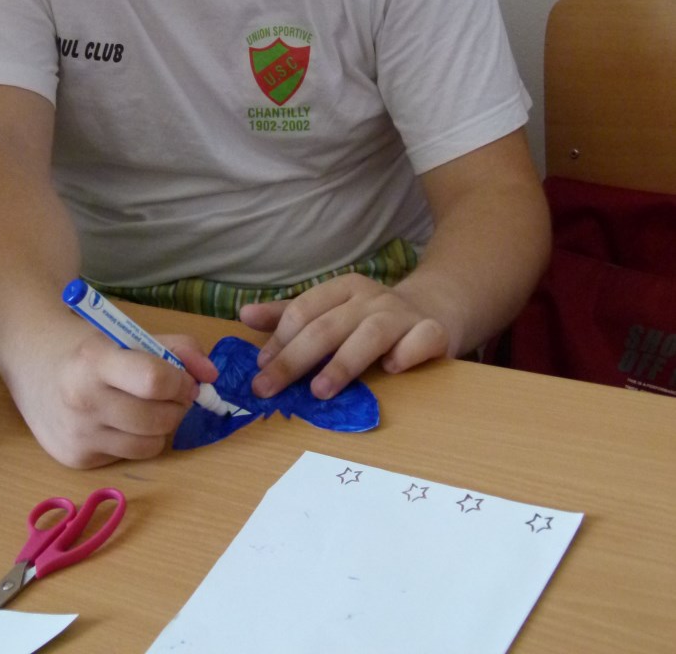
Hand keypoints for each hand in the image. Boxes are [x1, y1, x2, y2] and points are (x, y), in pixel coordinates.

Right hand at [3, 310, 219, 467]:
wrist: (31, 363)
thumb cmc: (86, 345)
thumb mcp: (127, 333)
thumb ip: (176, 348)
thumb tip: (211, 376)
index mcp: (94, 360)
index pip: (154, 381)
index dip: (180, 381)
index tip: (184, 378)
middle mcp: (82, 401)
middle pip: (158, 419)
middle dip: (177, 407)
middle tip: (172, 395)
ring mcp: (77, 435)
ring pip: (150, 445)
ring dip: (162, 427)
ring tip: (149, 408)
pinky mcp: (76, 459)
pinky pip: (129, 456)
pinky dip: (137, 440)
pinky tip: (121, 421)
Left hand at [239, 274, 449, 399]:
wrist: (435, 308)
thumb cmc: (370, 317)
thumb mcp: (330, 311)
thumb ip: (288, 316)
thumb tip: (244, 316)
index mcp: (344, 289)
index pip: (304, 311)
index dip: (280, 341)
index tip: (259, 369)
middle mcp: (372, 298)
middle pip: (328, 327)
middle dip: (294, 359)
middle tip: (268, 388)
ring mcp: (404, 315)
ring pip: (371, 334)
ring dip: (344, 362)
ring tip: (320, 390)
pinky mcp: (434, 331)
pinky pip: (423, 339)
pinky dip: (408, 352)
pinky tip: (393, 369)